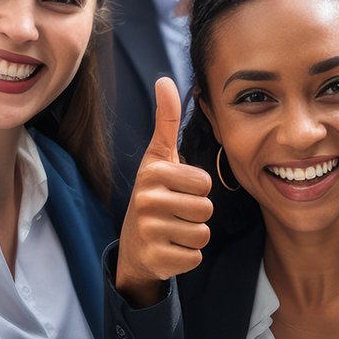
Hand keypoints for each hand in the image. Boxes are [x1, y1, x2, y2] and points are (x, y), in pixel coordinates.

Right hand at [114, 77, 212, 307]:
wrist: (133, 245)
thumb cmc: (154, 194)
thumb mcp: (158, 157)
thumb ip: (166, 120)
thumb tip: (165, 79)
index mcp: (152, 173)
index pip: (204, 182)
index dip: (197, 189)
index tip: (177, 191)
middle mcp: (146, 201)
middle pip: (206, 209)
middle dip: (197, 213)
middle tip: (175, 213)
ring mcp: (148, 232)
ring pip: (203, 234)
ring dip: (193, 235)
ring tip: (173, 230)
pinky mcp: (156, 259)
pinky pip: (195, 257)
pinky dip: (187, 256)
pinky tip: (170, 249)